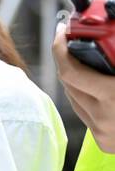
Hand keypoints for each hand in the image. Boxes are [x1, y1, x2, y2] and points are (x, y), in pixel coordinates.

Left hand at [54, 21, 114, 152]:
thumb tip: (111, 29)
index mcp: (114, 96)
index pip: (70, 73)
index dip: (60, 50)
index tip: (61, 33)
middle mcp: (103, 117)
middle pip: (68, 84)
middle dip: (66, 60)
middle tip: (70, 39)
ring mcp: (101, 132)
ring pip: (74, 99)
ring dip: (76, 79)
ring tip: (83, 59)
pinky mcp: (102, 142)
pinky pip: (84, 113)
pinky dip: (86, 96)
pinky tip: (93, 82)